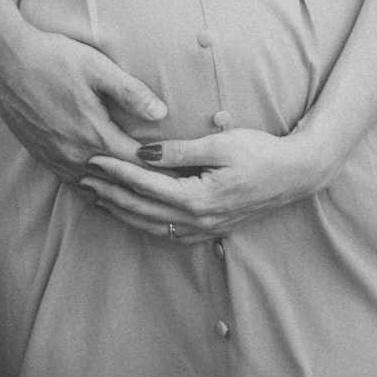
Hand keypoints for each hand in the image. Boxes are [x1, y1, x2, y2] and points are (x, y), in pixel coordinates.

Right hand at [0, 25, 167, 183]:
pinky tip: (106, 190)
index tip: (187, 174)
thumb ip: (130, 91)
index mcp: (94, 134)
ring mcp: (57, 159)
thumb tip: (162, 113)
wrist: (4, 62)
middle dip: (148, 187)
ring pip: (97, 189)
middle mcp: (76, 155)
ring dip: (122, 193)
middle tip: (174, 193)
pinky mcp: (43, 157)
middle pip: (121, 182)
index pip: (140, 163)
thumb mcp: (96, 66)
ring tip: (146, 199)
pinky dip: (96, 190)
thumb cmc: (53, 58)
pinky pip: (76, 185)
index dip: (165, 169)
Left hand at [77, 122, 334, 242]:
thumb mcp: (219, 144)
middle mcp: (197, 219)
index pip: (144, 184)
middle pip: (141, 209)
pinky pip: (167, 232)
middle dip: (110, 194)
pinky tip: (132, 215)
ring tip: (97, 198)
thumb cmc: (259, 152)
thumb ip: (178, 151)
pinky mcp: (209, 228)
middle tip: (82, 180)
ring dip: (122, 211)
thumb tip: (142, 152)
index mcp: (197, 197)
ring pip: (151, 225)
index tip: (92, 160)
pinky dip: (143, 223)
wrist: (294, 174)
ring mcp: (204, 228)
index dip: (116, 172)